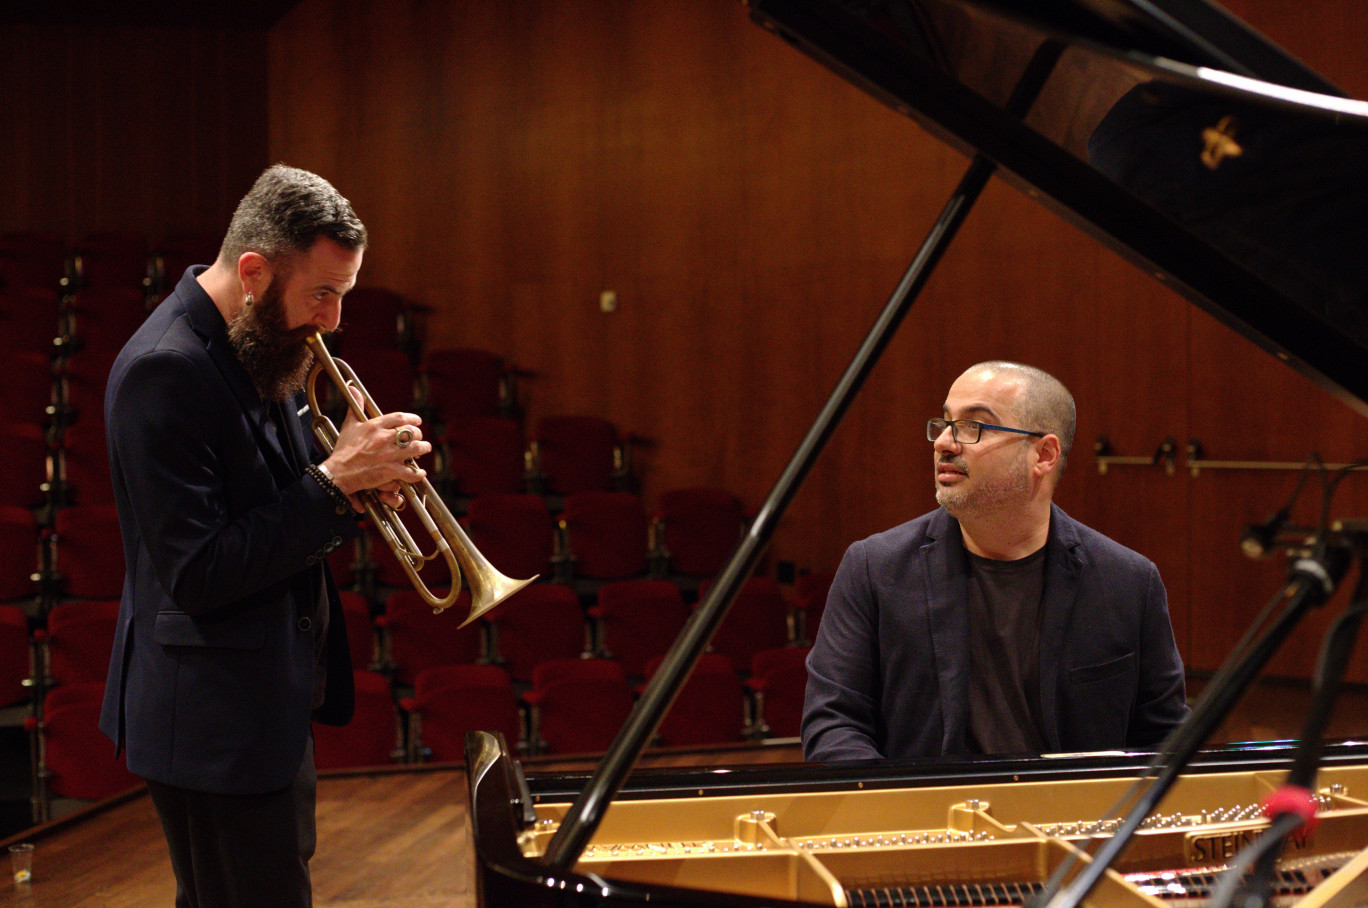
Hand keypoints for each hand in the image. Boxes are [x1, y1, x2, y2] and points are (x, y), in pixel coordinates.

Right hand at [323, 387, 430, 501]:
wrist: (338, 473)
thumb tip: (353, 388)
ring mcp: (388, 455)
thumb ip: (355, 406)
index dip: (412, 418)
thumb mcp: (349, 425)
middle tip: (419, 438)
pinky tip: (420, 473)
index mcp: (375, 426)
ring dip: (423, 448)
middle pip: (411, 432)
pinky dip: (417, 473)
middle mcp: (384, 438)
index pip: (400, 417)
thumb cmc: (343, 450)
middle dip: (418, 434)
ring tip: (424, 448)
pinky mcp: (390, 471)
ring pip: (416, 448)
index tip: (417, 421)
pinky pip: (410, 472)